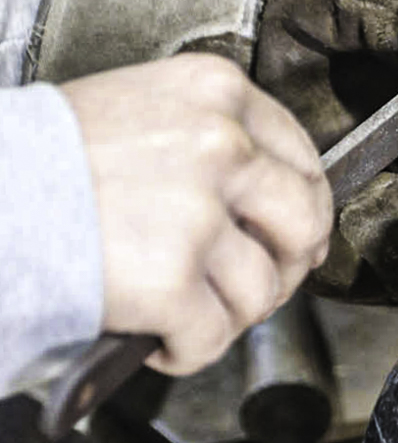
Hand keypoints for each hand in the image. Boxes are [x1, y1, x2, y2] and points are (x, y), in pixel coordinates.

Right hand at [61, 55, 331, 375]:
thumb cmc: (46, 158)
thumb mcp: (143, 110)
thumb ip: (212, 141)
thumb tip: (273, 204)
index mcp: (216, 93)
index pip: (303, 160)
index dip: (307, 211)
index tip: (298, 237)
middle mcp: (220, 144)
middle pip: (303, 223)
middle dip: (287, 267)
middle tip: (257, 286)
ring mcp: (198, 212)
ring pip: (262, 289)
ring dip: (229, 314)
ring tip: (184, 310)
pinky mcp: (170, 278)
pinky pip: (213, 336)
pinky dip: (187, 349)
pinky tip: (156, 334)